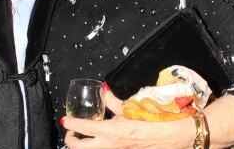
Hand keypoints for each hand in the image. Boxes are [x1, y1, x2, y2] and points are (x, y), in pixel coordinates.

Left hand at [62, 86, 194, 148]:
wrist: (168, 138)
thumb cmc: (152, 122)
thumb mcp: (131, 109)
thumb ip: (114, 101)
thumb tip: (103, 90)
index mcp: (111, 132)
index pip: (83, 129)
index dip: (71, 125)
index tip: (65, 120)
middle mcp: (110, 146)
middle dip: (70, 141)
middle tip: (69, 133)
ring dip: (81, 147)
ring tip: (79, 139)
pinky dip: (95, 147)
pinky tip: (97, 141)